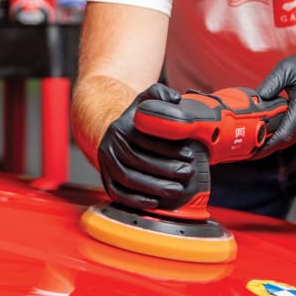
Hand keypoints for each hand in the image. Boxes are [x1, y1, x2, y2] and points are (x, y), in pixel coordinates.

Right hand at [97, 83, 208, 211]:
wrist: (115, 132)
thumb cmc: (137, 118)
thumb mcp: (145, 99)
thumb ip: (160, 93)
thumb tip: (174, 99)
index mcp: (120, 128)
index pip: (145, 140)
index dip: (168, 149)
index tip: (189, 154)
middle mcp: (109, 145)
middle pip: (138, 161)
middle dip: (166, 169)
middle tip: (187, 173)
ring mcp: (105, 164)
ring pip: (128, 179)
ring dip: (154, 187)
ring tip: (177, 189)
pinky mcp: (106, 179)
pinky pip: (118, 194)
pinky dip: (136, 200)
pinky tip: (154, 202)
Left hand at [256, 45, 295, 152]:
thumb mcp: (286, 69)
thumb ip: (269, 85)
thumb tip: (254, 104)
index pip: (284, 136)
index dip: (266, 147)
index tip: (251, 153)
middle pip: (288, 139)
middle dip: (270, 139)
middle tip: (253, 136)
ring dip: (284, 132)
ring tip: (274, 120)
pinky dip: (295, 130)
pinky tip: (292, 117)